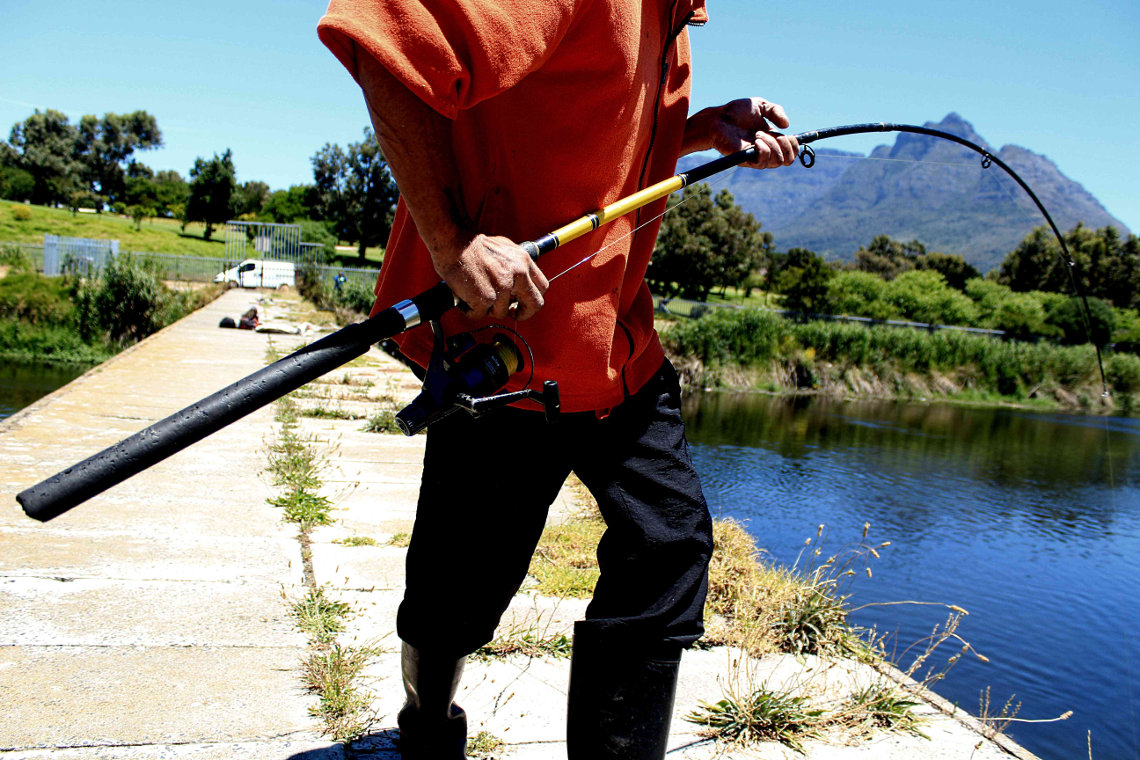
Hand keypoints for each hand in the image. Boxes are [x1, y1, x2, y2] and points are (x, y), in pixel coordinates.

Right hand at [431, 233, 548, 320]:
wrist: (454, 242)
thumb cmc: (473, 245)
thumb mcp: (505, 248)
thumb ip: (516, 266)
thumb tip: (519, 283)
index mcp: (524, 261)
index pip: (542, 287)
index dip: (532, 299)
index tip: (522, 302)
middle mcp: (517, 274)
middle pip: (534, 305)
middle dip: (523, 313)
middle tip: (511, 312)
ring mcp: (502, 287)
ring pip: (500, 312)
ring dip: (486, 307)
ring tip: (475, 292)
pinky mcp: (485, 297)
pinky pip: (480, 314)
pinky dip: (470, 309)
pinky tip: (465, 296)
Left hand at [686, 97, 799, 168]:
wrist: (718, 119)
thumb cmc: (736, 113)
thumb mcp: (760, 105)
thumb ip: (776, 111)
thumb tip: (787, 126)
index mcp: (771, 140)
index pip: (791, 152)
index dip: (795, 146)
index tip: (789, 135)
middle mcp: (765, 150)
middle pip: (788, 160)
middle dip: (786, 146)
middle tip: (773, 133)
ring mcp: (756, 157)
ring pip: (777, 161)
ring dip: (772, 145)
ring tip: (757, 134)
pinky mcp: (746, 160)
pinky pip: (763, 162)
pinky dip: (764, 150)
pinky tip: (755, 141)